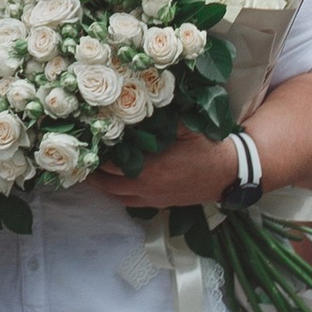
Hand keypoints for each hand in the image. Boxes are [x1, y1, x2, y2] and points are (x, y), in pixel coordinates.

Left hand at [94, 126, 238, 211]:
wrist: (231, 172)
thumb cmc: (207, 147)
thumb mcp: (183, 126)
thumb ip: (158, 119)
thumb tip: (136, 107)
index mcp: (151, 169)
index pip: (111, 165)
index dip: (95, 156)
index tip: (85, 144)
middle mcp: (148, 188)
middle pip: (108, 186)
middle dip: (92, 176)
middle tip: (80, 162)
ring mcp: (154, 199)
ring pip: (118, 198)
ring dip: (104, 187)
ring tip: (92, 173)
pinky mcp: (162, 204)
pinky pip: (131, 203)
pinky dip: (119, 194)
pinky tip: (115, 182)